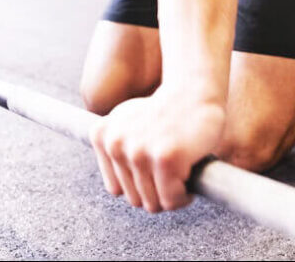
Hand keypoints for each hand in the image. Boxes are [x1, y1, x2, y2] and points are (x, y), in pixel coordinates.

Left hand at [89, 88, 226, 212]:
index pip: (116, 189)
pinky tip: (189, 177)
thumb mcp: (127, 123)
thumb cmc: (165, 113)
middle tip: (173, 176)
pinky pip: (171, 199)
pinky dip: (184, 197)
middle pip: (134, 199)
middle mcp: (115, 144)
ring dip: (172, 197)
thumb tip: (114, 190)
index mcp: (101, 136)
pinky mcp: (164, 159)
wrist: (193, 92)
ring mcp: (139, 152)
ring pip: (153, 203)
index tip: (155, 173)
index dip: (140, 187)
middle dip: (158, 194)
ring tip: (181, 176)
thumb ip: (115, 148)